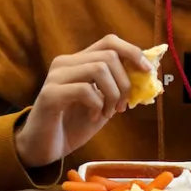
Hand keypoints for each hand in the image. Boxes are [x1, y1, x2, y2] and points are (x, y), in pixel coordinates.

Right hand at [14, 36, 154, 169]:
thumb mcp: (103, 104)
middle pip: (109, 55)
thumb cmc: (72, 125)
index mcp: (78, 61)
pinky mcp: (50, 94)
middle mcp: (65, 63)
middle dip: (125, 83)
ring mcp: (56, 76)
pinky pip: (85, 90)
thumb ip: (118, 88)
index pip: (110, 41)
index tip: (147, 71)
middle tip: (122, 107)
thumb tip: (146, 76)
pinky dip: (97, 105)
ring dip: (113, 94)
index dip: (133, 52)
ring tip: (108, 113)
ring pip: (99, 68)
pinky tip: (93, 117)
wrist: (42, 148)